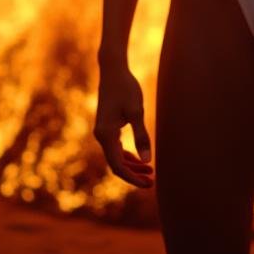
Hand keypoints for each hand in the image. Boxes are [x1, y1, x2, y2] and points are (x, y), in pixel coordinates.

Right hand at [94, 64, 153, 188]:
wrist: (113, 70)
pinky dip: (127, 155)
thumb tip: (147, 161)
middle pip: (116, 164)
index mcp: (106, 134)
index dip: (132, 178)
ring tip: (150, 172)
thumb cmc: (126, 87)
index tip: (148, 184)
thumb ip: (141, 136)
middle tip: (152, 181)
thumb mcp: (136, 111)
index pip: (118, 166)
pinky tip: (139, 158)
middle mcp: (101, 136)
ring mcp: (102, 131)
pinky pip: (115, 148)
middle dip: (133, 174)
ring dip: (131, 165)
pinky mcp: (107, 126)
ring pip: (115, 157)